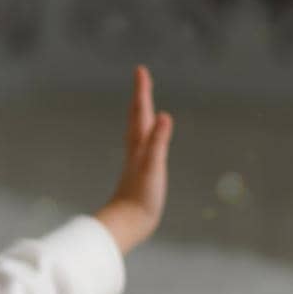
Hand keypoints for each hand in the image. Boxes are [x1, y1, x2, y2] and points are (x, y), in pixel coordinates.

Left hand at [97, 64, 173, 252]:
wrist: (127, 224)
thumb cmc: (140, 197)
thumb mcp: (153, 166)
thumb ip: (158, 141)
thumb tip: (165, 115)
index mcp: (139, 145)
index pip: (141, 112)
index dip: (142, 91)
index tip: (140, 69)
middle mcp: (136, 149)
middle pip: (138, 116)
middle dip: (142, 95)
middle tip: (142, 76)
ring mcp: (138, 161)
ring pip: (139, 131)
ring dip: (143, 114)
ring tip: (145, 104)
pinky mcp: (141, 173)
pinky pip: (144, 147)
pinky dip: (149, 137)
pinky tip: (149, 141)